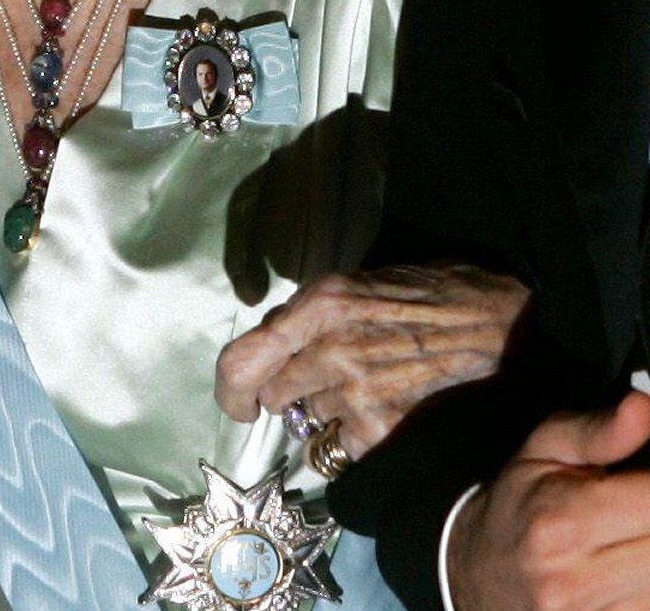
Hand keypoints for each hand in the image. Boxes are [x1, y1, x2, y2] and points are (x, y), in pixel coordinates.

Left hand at [215, 264, 529, 459]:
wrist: (499, 321)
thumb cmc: (431, 293)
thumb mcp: (357, 284)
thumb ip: (311, 315)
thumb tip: (275, 345)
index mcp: (319, 305)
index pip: (243, 359)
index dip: (231, 389)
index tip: (241, 404)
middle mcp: (329, 349)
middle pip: (274, 396)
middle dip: (289, 396)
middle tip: (318, 387)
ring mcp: (356, 392)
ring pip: (312, 420)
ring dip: (329, 413)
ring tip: (369, 387)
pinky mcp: (383, 428)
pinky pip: (343, 446)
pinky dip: (356, 437)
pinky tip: (387, 409)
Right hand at [449, 392, 649, 610]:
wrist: (481, 571)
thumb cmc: (521, 500)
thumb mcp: (546, 447)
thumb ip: (599, 431)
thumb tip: (644, 407)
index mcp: (564, 518)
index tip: (647, 467)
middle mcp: (578, 577)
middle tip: (637, 497)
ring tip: (633, 526)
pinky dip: (647, 580)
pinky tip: (632, 554)